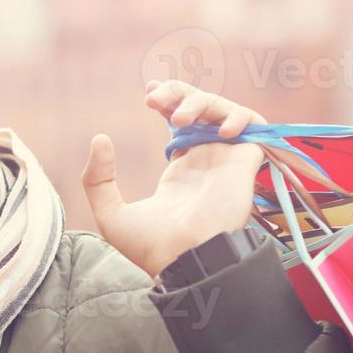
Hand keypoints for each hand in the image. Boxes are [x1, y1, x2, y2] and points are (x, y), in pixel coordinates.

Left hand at [82, 79, 267, 279]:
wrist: (185, 258)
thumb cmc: (152, 246)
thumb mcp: (111, 213)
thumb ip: (98, 179)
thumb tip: (100, 138)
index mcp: (181, 172)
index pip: (180, 125)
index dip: (169, 103)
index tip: (150, 94)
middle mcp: (206, 161)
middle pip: (200, 110)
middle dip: (178, 94)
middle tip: (153, 98)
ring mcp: (226, 159)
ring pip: (222, 110)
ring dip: (199, 102)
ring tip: (176, 118)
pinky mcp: (246, 160)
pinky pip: (254, 124)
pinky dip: (238, 116)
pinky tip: (217, 131)